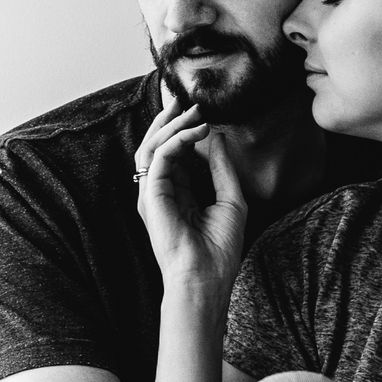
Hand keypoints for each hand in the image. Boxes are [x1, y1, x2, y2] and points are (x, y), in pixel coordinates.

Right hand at [134, 96, 247, 291]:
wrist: (207, 279)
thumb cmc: (219, 250)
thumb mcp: (230, 200)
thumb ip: (222, 168)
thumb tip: (218, 136)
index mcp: (177, 195)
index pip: (174, 154)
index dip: (184, 131)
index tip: (201, 113)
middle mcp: (160, 192)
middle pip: (157, 146)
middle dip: (171, 120)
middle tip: (190, 102)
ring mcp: (152, 193)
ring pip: (152, 146)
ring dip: (172, 125)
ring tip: (193, 112)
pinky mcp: (151, 195)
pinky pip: (159, 156)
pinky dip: (176, 139)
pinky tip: (197, 131)